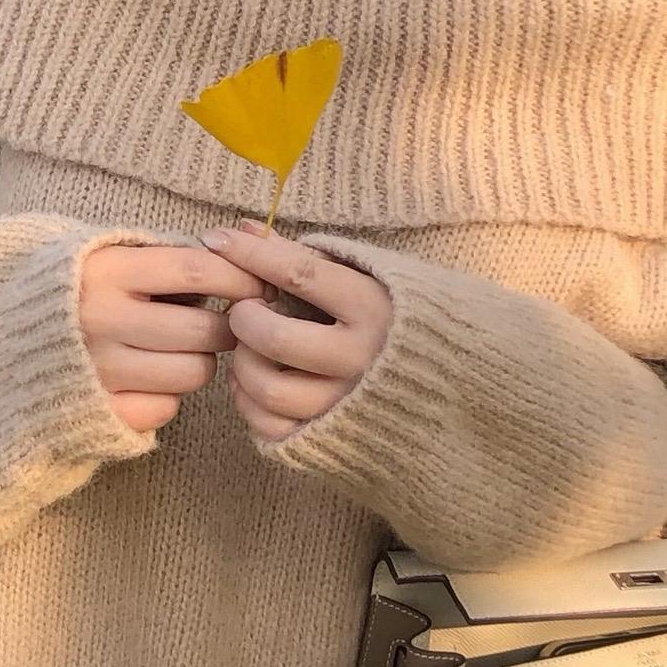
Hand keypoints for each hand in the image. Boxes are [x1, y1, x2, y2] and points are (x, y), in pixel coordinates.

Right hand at [75, 239, 266, 433]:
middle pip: (204, 330)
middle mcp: (101, 320)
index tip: (261, 284)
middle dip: (230, 326)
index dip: (240, 279)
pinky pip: (168, 406)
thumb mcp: (119, 256)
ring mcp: (99, 369)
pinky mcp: (100, 409)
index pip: (197, 271)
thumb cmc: (87, 288)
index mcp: (108, 271)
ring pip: (195, 372)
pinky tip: (154, 374)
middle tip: (229, 321)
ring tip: (183, 346)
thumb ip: (175, 258)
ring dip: (202, 359)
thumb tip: (248, 268)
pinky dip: (171, 392)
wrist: (14, 336)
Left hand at [196, 220, 394, 443]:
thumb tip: (244, 229)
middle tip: (243, 310)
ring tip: (248, 348)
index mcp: (374, 309)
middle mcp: (362, 359)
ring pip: (269, 389)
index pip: (300, 275)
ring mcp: (346, 402)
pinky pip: (271, 427)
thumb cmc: (395, 316)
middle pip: (276, 339)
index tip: (219, 239)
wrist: (447, 378)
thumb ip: (302, 257)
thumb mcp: (362, 276)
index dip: (252, 255)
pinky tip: (254, 380)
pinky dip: (249, 403)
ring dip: (243, 364)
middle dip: (244, 319)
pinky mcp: (330, 437)